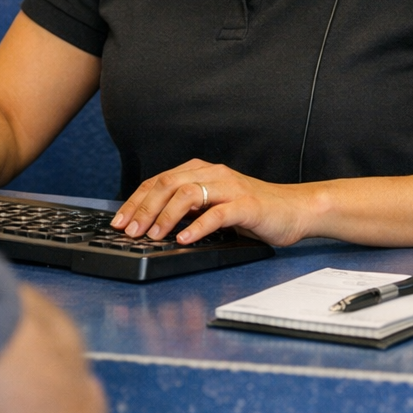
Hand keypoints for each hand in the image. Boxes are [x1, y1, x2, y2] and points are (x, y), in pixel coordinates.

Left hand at [111, 158, 315, 246]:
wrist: (294, 210)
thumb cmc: (252, 212)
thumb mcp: (213, 207)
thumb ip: (188, 210)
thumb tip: (151, 226)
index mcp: (200, 172)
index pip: (158, 182)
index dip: (135, 201)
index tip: (118, 221)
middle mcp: (212, 174)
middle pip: (167, 185)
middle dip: (143, 209)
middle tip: (129, 231)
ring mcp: (230, 187)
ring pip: (188, 194)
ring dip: (165, 216)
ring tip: (152, 236)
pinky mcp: (246, 205)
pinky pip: (217, 213)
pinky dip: (197, 227)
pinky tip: (184, 239)